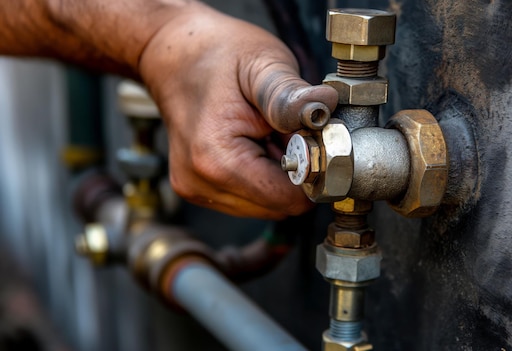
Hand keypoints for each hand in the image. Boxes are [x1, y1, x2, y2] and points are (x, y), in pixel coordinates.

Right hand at [138, 5, 337, 218]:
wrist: (171, 52)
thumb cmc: (214, 54)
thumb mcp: (261, 64)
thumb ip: (291, 96)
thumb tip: (325, 108)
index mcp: (216, 158)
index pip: (286, 199)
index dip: (311, 172)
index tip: (313, 141)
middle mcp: (201, 182)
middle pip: (277, 206)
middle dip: (294, 173)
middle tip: (286, 131)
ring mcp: (196, 188)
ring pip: (265, 205)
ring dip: (278, 175)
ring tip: (266, 134)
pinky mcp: (197, 187)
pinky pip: (248, 198)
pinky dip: (261, 175)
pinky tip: (254, 143)